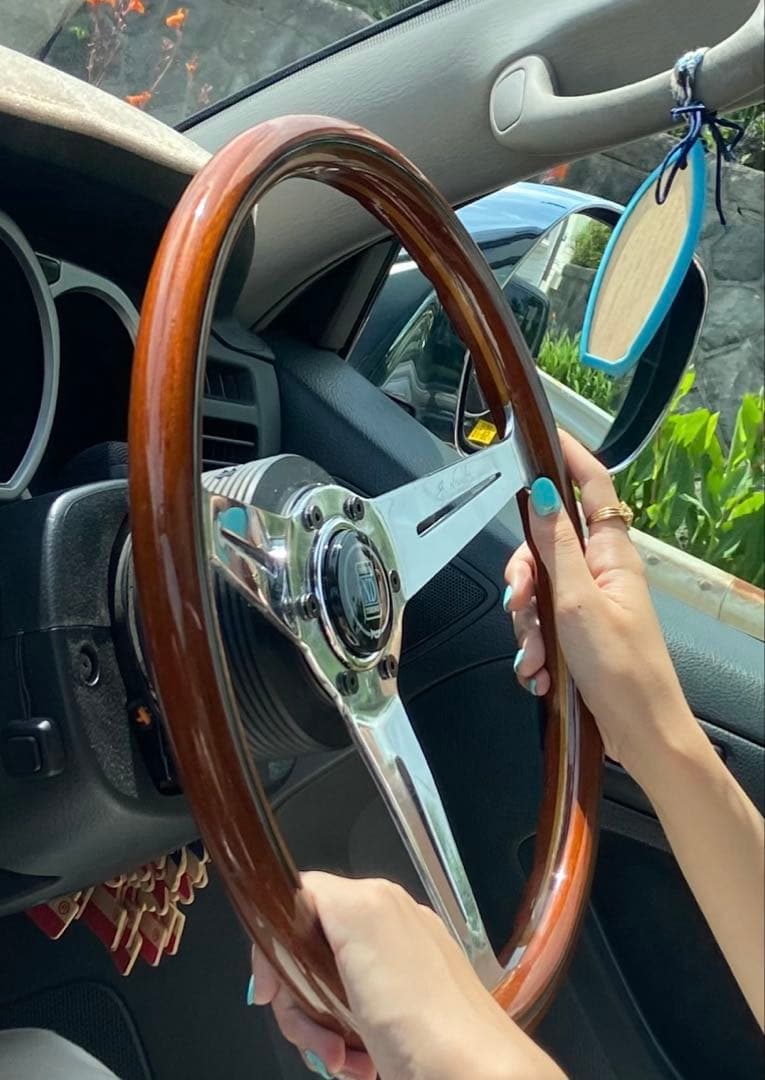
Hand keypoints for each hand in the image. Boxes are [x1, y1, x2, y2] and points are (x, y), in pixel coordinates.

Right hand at [250, 872, 565, 1079]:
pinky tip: (363, 1064)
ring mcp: (396, 971)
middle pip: (307, 958)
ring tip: (345, 1061)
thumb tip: (292, 892)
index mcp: (374, 901)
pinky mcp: (406, 1010)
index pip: (298, 903)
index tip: (271, 991)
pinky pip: (354, 1020)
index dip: (275, 946)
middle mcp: (386, 928)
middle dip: (302, 1006)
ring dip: (323, 1032)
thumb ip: (321, 891)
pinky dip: (350, 1044)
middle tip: (317, 1041)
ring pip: (326, 995)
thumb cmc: (423, 1015)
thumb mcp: (361, 923)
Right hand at [505, 432, 697, 785]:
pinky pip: (541, 627)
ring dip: (527, 626)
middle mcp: (600, 573)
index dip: (569, 458)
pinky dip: (534, 651)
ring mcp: (589, 605)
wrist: (641, 734)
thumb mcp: (578, 603)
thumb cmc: (621, 670)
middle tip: (522, 607)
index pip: (592, 487)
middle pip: (545, 547)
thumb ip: (555, 546)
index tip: (541, 435)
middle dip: (523, 580)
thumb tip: (542, 492)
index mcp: (610, 555)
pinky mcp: (579, 636)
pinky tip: (540, 676)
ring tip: (537, 660)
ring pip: (537, 592)